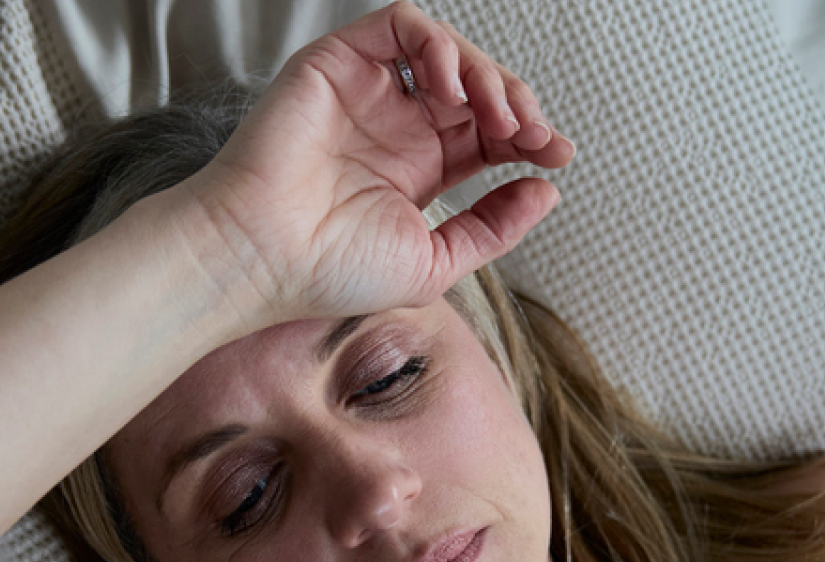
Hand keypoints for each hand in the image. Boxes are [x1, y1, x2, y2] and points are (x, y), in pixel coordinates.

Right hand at [184, 1, 574, 323]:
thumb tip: (546, 191)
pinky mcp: (340, 62)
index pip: (488, 132)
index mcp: (418, 169)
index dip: (530, 136)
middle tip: (535, 135)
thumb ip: (494, 228)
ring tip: (501, 116)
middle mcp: (396, 126)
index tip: (557, 155)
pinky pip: (402, 26)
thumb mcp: (437, 261)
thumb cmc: (331, 272)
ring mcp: (370, 92)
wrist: (266, 257)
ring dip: (488, 75)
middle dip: (519, 105)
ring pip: (448, 53)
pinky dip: (439, 46)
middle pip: (477, 89)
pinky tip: (450, 90)